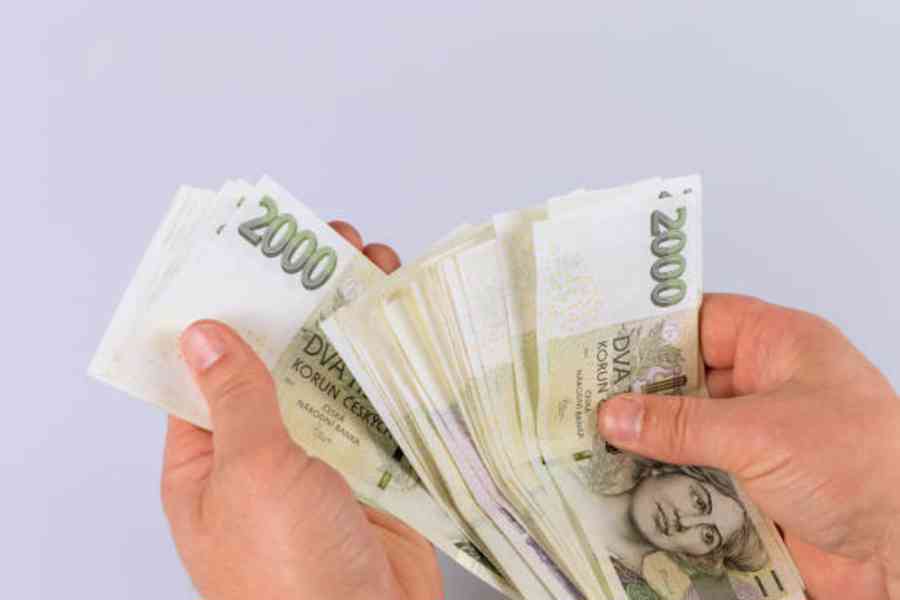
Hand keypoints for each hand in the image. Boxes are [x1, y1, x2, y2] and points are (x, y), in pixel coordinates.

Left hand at [161, 222, 442, 599]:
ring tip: (376, 268)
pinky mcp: (375, 472)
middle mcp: (264, 454)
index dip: (227, 309)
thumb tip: (202, 334)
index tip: (251, 254)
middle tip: (329, 245)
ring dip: (352, 327)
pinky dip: (395, 368)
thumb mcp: (250, 475)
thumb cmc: (288, 576)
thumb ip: (237, 401)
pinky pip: (381, 408)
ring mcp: (322, 462)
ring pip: (334, 379)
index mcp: (209, 460)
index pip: (206, 370)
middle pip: (280, 363)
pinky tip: (408, 326)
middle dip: (302, 305)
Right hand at [598, 294, 899, 599]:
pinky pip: (700, 471)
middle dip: (640, 392)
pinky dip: (668, 478)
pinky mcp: (757, 483)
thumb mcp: (760, 434)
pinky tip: (628, 483)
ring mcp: (763, 436)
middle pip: (689, 378)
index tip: (598, 341)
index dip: (651, 329)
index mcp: (782, 346)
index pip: (703, 320)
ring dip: (650, 441)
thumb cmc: (862, 468)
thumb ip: (680, 425)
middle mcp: (770, 385)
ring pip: (690, 428)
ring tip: (593, 443)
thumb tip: (615, 415)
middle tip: (583, 399)